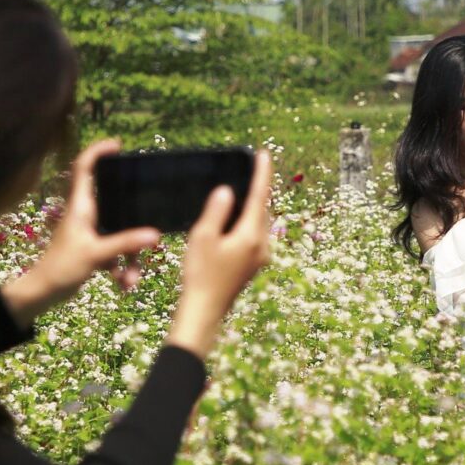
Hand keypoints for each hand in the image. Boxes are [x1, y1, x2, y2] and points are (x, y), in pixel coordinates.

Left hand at [0, 139, 159, 328]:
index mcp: (81, 207)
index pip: (84, 168)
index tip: (117, 146)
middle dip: (131, 211)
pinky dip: (121, 268)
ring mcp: (91, 233)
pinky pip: (115, 252)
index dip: (98, 152)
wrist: (43, 293)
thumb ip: (124, 243)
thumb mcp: (95, 254)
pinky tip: (124, 284)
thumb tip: (154, 235)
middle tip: (148, 201)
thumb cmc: (61, 267)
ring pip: (118, 234)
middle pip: (112, 201)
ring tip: (132, 278)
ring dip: (129, 256)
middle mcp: (86, 215)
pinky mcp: (94, 250)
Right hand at [166, 150, 272, 359]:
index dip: (262, 173)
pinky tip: (235, 218)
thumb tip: (228, 191)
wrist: (205, 310)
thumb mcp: (203, 237)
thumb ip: (217, 210)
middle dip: (258, 188)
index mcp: (251, 235)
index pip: (260, 196)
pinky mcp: (253, 265)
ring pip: (259, 223)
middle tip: (252, 166)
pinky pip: (254, 235)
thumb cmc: (200, 274)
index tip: (264, 154)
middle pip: (263, 209)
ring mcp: (260, 257)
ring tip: (243, 188)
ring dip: (253, 205)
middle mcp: (262, 245)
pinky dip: (248, 221)